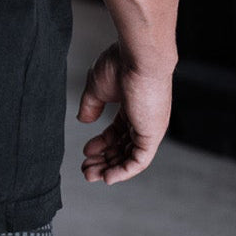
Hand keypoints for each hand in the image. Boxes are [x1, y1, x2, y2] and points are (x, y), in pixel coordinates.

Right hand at [76, 42, 173, 184]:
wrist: (139, 57)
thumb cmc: (120, 64)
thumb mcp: (97, 86)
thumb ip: (90, 105)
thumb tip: (83, 120)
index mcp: (132, 107)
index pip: (117, 132)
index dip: (101, 143)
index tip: (86, 151)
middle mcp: (142, 120)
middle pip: (122, 147)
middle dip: (103, 160)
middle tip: (86, 170)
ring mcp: (148, 128)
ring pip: (129, 157)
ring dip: (110, 168)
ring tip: (91, 175)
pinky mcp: (152, 134)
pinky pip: (140, 160)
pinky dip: (125, 171)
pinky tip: (109, 177)